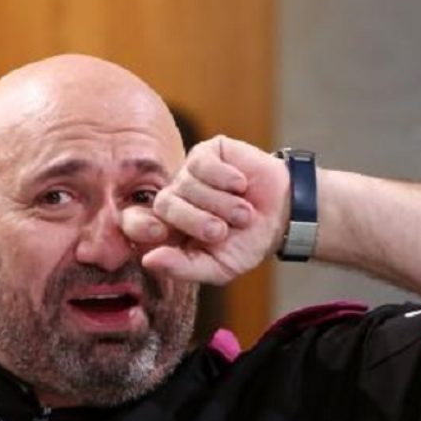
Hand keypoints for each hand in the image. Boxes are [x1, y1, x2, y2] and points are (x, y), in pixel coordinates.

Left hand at [123, 135, 288, 284]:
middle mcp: (174, 200)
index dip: (142, 227)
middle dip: (195, 221)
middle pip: (163, 204)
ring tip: (243, 212)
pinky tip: (241, 185)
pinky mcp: (206, 153)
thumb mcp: (219, 267)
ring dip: (220, 202)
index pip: (136, 224)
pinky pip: (201, 163)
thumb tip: (147, 260)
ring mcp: (188, 174)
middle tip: (221, 231)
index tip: (160, 233)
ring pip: (185, 184)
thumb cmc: (248, 243)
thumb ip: (183, 268)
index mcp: (169, 229)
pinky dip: (224, 178)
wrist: (284, 215)